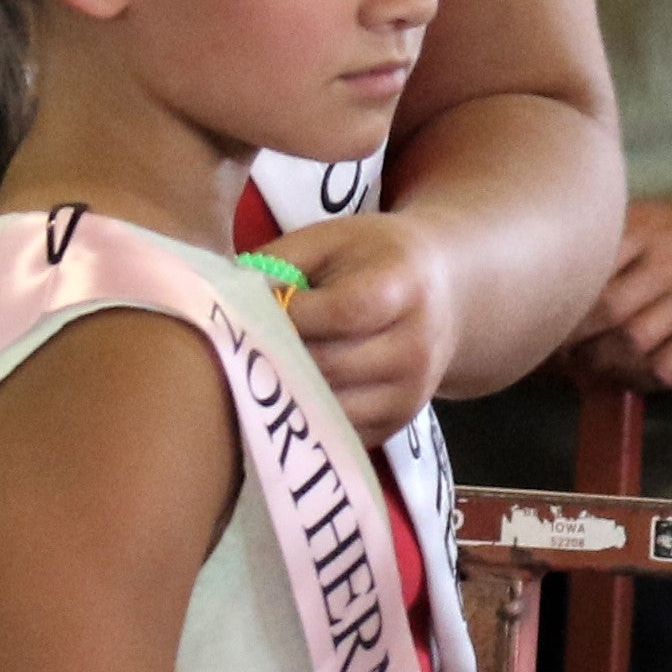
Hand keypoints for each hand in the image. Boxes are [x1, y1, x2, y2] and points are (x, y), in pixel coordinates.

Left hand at [261, 210, 462, 443]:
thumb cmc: (374, 260)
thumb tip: (228, 301)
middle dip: (277, 356)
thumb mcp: (332, 238)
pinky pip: (336, 432)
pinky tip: (282, 394)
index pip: (344, 311)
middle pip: (331, 366)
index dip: (292, 314)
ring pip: (328, 408)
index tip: (256, 307)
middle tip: (241, 346)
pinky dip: (302, 418)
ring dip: (284, 393)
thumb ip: (280, 262)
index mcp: (403, 287)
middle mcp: (415, 347)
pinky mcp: (396, 425)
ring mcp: (409, 394)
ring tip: (255, 371)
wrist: (443, 295)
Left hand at [570, 197, 671, 389]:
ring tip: (589, 364)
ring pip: (633, 341)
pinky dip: (643, 377)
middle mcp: (668, 263)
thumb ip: (614, 237)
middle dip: (573, 336)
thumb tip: (558, 268)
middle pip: (605, 308)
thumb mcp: (657, 215)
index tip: (543, 312)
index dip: (560, 295)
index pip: (591, 264)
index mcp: (646, 229)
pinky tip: (632, 374)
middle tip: (557, 348)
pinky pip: (668, 366)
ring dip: (602, 361)